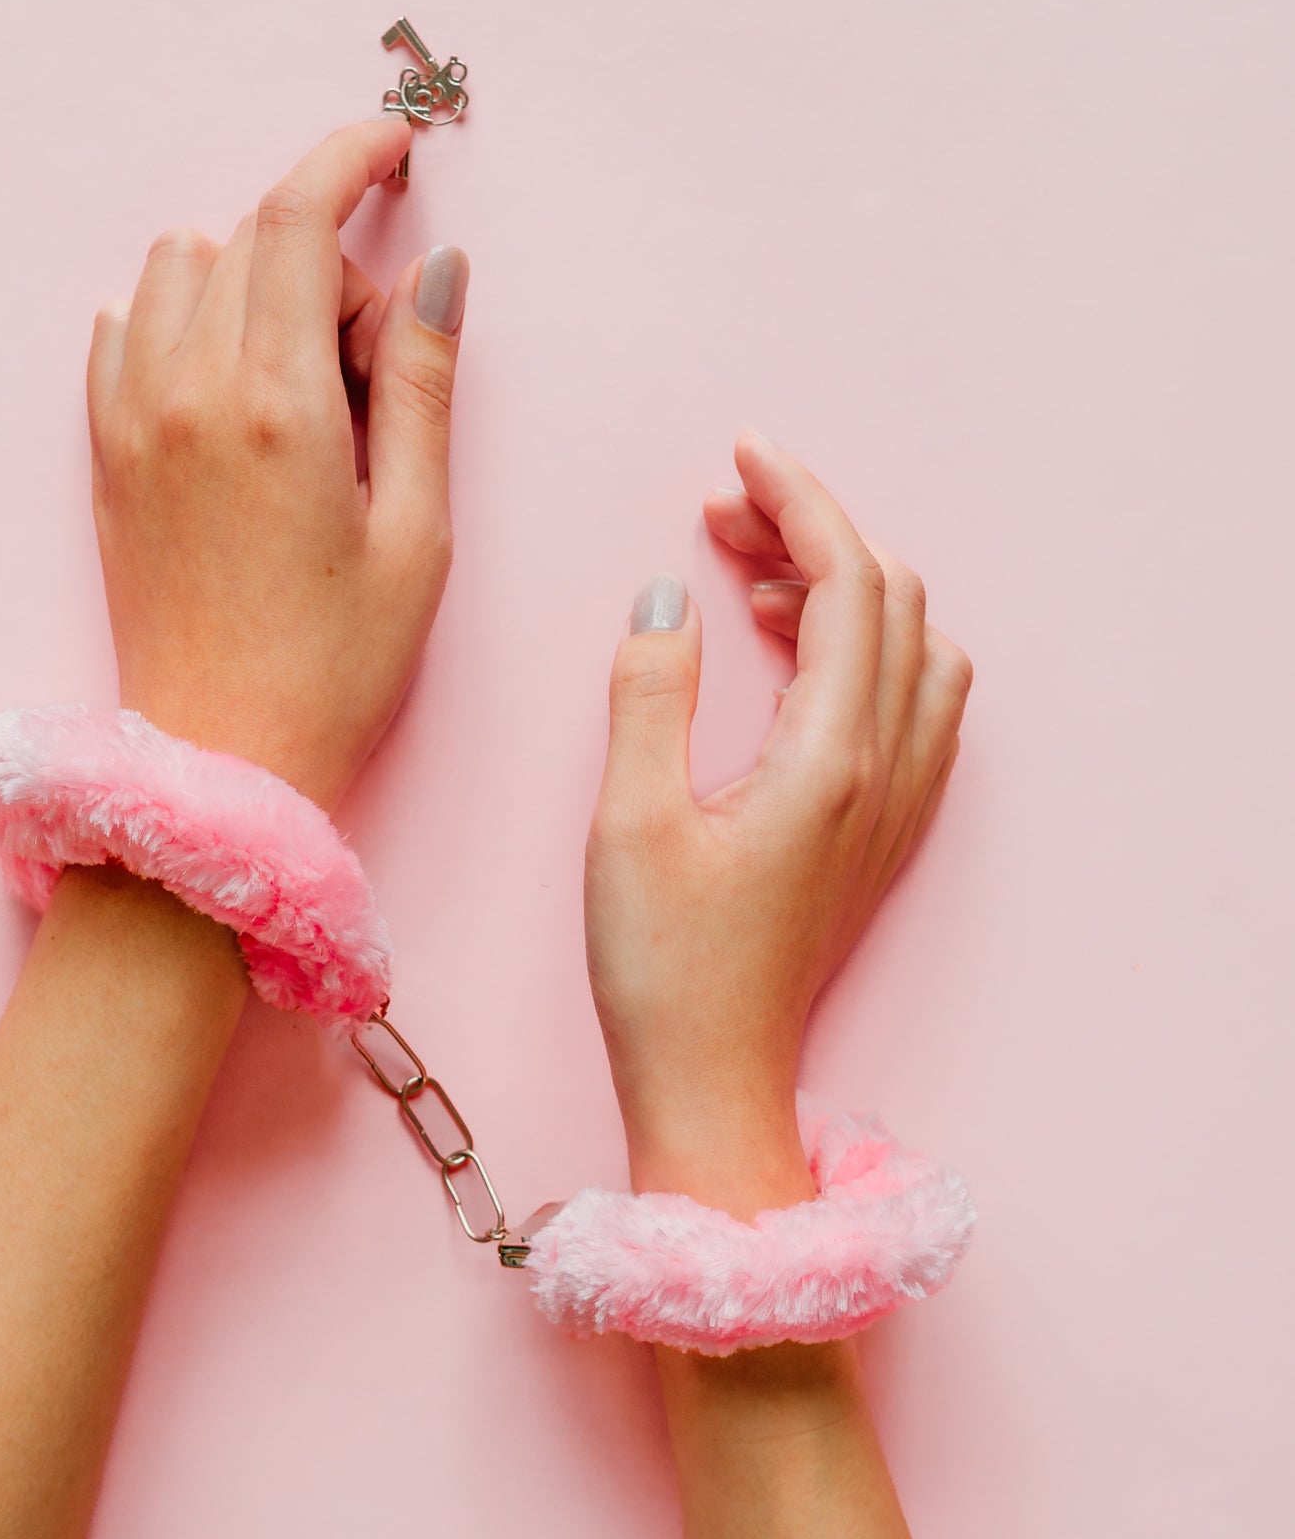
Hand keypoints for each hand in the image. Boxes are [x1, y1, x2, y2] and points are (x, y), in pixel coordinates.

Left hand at [86, 117, 469, 809]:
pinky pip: (125, 329)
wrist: (220, 762)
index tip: (394, 145)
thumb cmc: (335, 665)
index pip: (297, 219)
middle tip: (382, 364)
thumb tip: (437, 273)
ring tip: (308, 383)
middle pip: (249, 239)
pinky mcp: (105, 454)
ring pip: (180, 269)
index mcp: (277, 405)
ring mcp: (132, 420)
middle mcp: (187, 392)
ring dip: (253, 283)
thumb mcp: (416, 531)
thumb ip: (425, 385)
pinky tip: (233, 385)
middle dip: (327, 258)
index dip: (350, 157)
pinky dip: (182, 320)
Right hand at [584, 429, 971, 1215]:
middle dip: (811, 532)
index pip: (849, 583)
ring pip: (911, 645)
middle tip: (720, 513)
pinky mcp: (881, 829)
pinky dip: (861, 644)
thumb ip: (650, 693)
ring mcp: (896, 802)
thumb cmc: (663, 967)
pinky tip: (786, 653)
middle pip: (890, 600)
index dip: (799, 501)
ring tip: (744, 580)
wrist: (713, 1081)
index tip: (741, 458)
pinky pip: (910, 699)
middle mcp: (886, 771)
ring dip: (841, 587)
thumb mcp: (628, 820)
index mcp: (831, 758)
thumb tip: (669, 597)